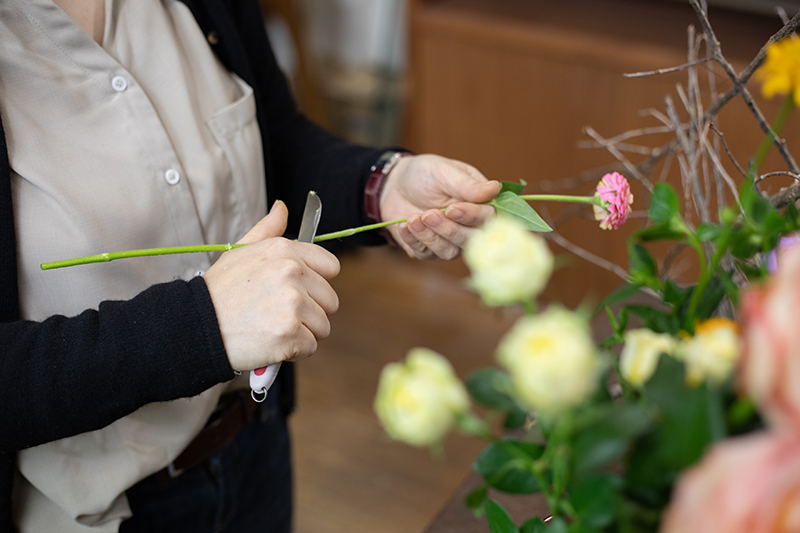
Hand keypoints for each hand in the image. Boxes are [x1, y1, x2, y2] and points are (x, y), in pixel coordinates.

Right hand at [203, 201, 339, 370]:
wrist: (195, 326)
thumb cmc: (220, 292)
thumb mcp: (240, 252)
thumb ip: (267, 229)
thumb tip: (282, 207)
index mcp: (284, 250)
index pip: (331, 267)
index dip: (316, 283)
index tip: (296, 291)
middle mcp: (292, 272)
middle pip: (330, 300)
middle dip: (309, 312)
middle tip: (277, 313)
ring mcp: (292, 303)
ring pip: (323, 325)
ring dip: (301, 333)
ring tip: (271, 326)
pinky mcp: (290, 332)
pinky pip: (311, 347)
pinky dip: (293, 351)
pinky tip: (270, 342)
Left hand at [379, 154, 500, 259]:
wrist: (395, 184)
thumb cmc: (425, 174)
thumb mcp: (444, 171)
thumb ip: (467, 184)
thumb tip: (495, 188)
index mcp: (480, 205)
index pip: (487, 219)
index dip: (471, 217)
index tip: (451, 209)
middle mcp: (469, 227)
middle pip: (470, 241)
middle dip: (448, 230)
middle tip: (428, 214)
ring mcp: (450, 242)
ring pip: (448, 251)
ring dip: (428, 236)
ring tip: (412, 218)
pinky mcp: (430, 250)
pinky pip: (426, 254)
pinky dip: (413, 240)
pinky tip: (404, 225)